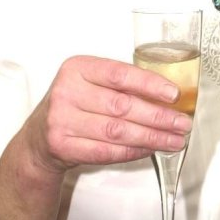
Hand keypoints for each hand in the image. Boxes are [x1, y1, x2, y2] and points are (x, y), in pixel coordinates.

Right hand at [20, 55, 191, 174]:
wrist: (38, 138)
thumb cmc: (74, 105)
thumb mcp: (91, 83)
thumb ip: (121, 85)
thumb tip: (167, 96)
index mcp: (77, 68)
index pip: (119, 74)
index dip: (150, 84)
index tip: (174, 94)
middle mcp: (67, 91)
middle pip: (122, 106)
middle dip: (158, 116)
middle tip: (181, 123)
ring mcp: (61, 120)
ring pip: (117, 131)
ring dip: (151, 137)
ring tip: (174, 140)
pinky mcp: (61, 145)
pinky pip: (106, 151)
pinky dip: (133, 151)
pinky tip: (150, 149)